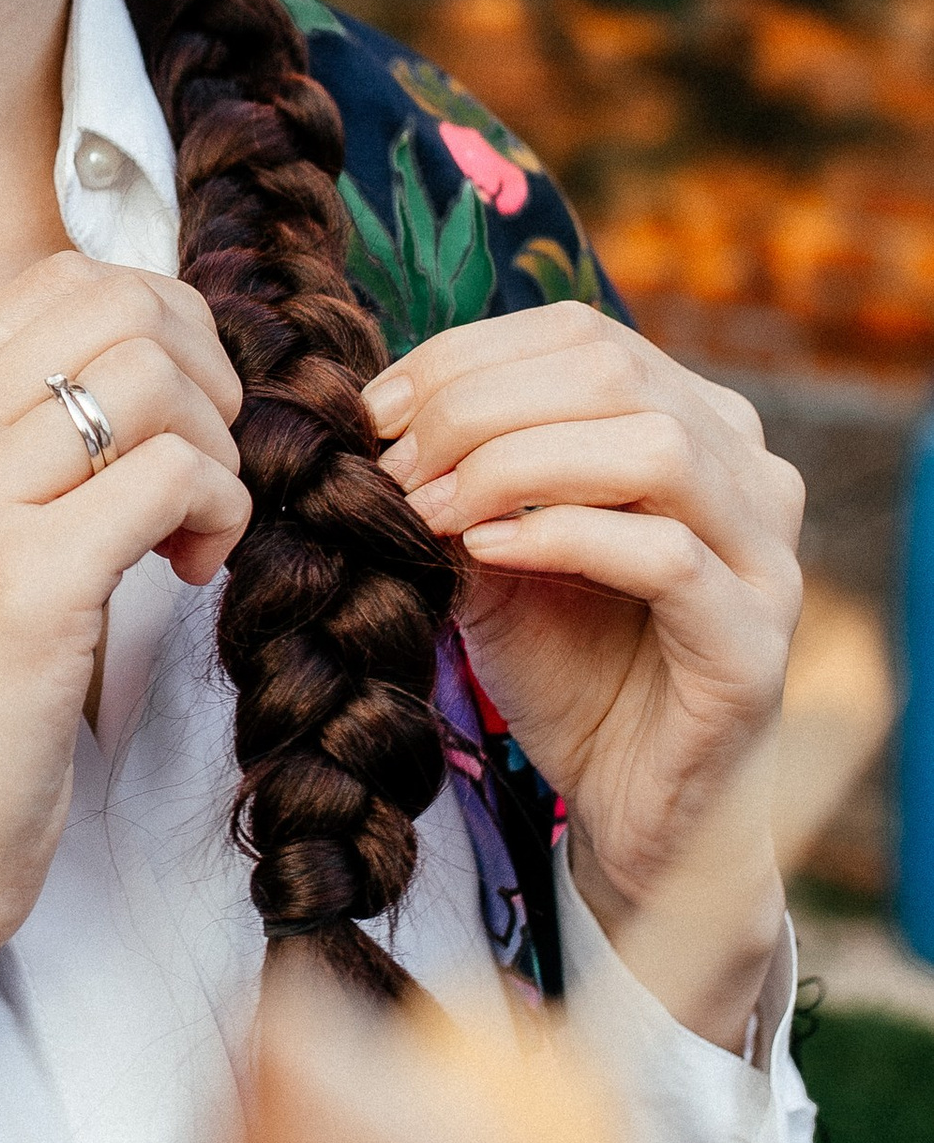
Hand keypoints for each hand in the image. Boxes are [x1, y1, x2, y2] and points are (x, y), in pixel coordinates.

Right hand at [0, 255, 248, 984]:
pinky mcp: (25, 583)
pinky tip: (190, 574)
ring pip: (155, 376)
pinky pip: (176, 474)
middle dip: (205, 377)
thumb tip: (158, 360)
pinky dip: (221, 512)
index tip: (174, 432)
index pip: (64, 280)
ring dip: (217, 450)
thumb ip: (15, 447)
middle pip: (120, 303)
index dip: (163, 333)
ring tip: (193, 536)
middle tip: (201, 478)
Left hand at [362, 309, 800, 1036]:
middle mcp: (749, 471)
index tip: (378, 409)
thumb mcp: (495, 554)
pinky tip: (486, 555)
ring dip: (516, 466)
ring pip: (653, 448)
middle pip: (613, 373)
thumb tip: (384, 417)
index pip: (582, 334)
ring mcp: (765, 555)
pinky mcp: (754, 641)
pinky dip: (561, 538)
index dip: (467, 356)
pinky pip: (667, 556)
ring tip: (433, 510)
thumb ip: (462, 479)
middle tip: (394, 464)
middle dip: (478, 407)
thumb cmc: (568, 670)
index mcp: (695, 424)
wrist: (628, 808)